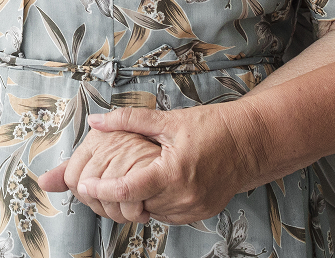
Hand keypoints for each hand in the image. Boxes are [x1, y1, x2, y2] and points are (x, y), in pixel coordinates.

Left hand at [63, 104, 253, 224]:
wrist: (249, 142)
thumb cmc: (211, 127)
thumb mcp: (168, 120)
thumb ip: (129, 120)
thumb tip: (96, 121)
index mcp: (172, 172)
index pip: (127, 190)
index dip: (101, 189)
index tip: (84, 184)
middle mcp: (183, 196)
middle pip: (136, 204)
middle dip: (119, 193)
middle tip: (106, 177)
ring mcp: (194, 208)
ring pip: (151, 212)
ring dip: (139, 199)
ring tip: (137, 176)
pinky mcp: (201, 213)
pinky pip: (168, 214)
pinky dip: (158, 202)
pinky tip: (158, 184)